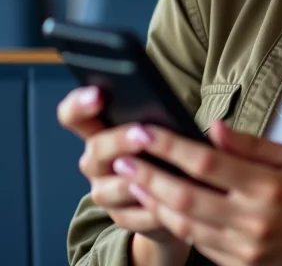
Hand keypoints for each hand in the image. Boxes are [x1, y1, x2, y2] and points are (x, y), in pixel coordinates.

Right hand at [56, 86, 183, 249]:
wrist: (177, 187)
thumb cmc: (165, 145)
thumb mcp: (161, 124)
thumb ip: (156, 114)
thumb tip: (165, 105)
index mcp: (100, 131)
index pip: (73, 116)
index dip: (79, 105)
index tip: (97, 94)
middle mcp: (96, 162)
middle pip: (95, 151)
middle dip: (118, 141)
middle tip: (140, 133)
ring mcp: (105, 191)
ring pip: (108, 189)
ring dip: (133, 180)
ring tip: (157, 172)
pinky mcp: (122, 217)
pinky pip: (131, 216)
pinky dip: (149, 209)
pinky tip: (167, 200)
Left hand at [114, 120, 281, 265]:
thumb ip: (253, 145)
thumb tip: (214, 129)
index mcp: (268, 187)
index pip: (207, 163)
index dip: (170, 146)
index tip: (145, 130)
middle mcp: (252, 221)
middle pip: (184, 197)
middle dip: (148, 176)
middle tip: (122, 158)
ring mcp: (242, 250)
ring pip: (183, 225)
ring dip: (152, 201)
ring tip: (132, 180)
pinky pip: (196, 244)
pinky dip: (174, 223)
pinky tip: (160, 205)